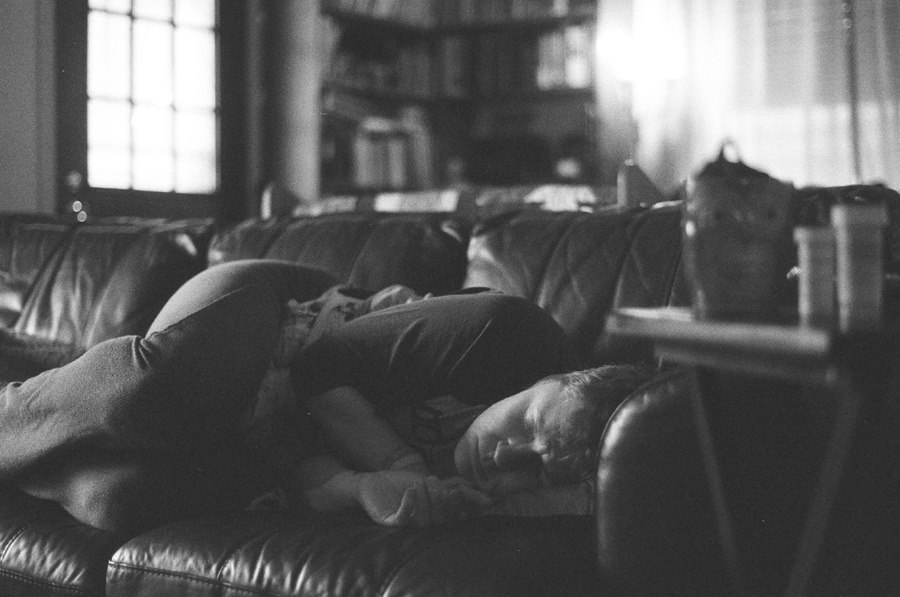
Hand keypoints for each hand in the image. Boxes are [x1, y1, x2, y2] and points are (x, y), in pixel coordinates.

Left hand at [357, 471, 490, 526]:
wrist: (373, 483)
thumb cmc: (402, 484)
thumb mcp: (433, 483)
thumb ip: (456, 488)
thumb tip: (487, 496)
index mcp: (434, 517)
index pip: (452, 517)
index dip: (457, 505)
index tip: (457, 490)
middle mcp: (422, 524)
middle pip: (439, 520)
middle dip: (440, 501)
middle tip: (435, 482)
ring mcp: (406, 525)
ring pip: (423, 521)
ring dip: (425, 500)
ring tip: (421, 483)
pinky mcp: (390, 521)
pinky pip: (402, 520)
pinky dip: (409, 505)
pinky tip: (411, 491)